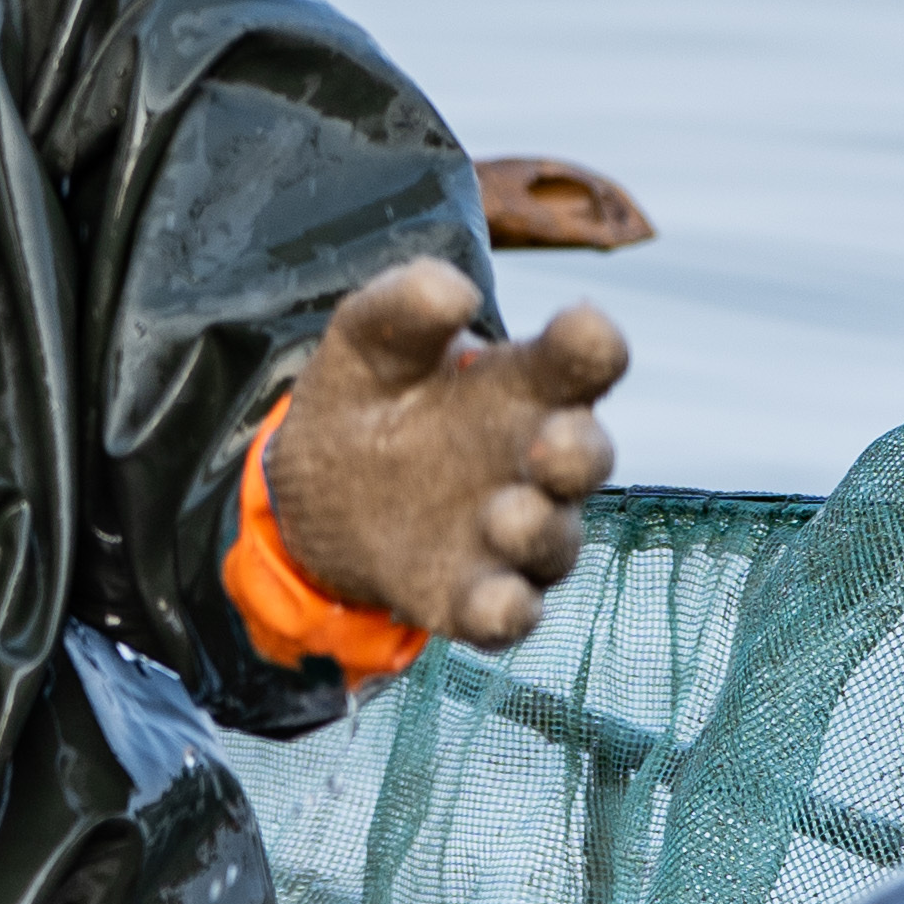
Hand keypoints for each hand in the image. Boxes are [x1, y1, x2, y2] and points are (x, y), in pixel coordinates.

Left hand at [268, 259, 632, 650]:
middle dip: (577, 452)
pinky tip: (496, 606)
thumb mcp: (364, 344)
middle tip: (549, 444)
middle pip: (587, 455)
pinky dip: (507, 612)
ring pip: (554, 540)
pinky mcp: (473, 595)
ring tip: (506, 516)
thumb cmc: (367, 399)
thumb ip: (401, 309)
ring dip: (537, 532)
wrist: (311, 493)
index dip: (592, 345)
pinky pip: (509, 613)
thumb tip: (451, 290)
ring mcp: (512, 533)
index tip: (582, 328)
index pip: (582, 359)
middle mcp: (534, 460)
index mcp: (522, 385)